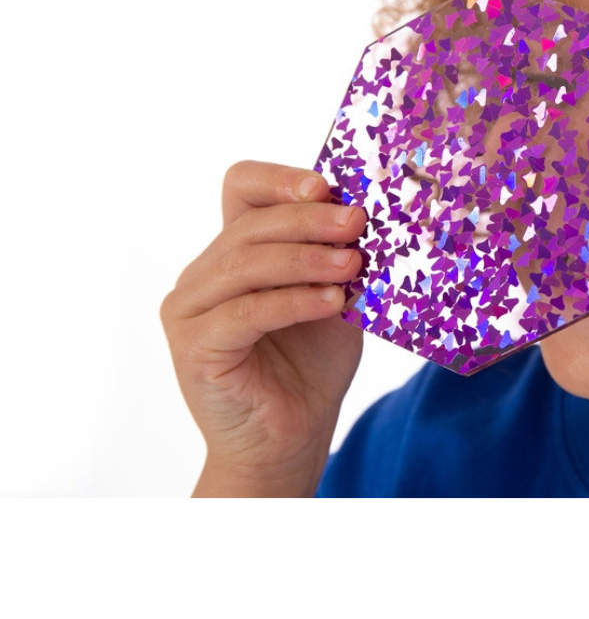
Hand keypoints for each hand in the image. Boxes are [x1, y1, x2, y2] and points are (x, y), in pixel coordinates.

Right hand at [161, 160, 366, 495]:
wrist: (291, 439)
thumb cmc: (312, 365)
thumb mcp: (334, 295)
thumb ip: (339, 257)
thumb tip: (369, 215)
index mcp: (234, 250)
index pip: (241, 187)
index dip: (279, 179)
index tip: (327, 186)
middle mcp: (203, 274)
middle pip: (250, 225)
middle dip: (309, 220)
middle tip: (357, 223)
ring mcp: (190, 311)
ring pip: (246, 264)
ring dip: (306, 259)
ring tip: (352, 264)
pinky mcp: (194, 348)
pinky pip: (245, 313)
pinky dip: (293, 301)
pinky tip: (331, 301)